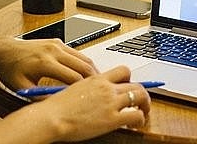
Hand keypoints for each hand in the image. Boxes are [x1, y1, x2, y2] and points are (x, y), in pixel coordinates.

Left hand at [0, 37, 98, 89]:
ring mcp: (57, 44)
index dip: (83, 89)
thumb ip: (41, 97)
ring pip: (83, 57)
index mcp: (44, 62)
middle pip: (83, 65)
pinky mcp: (58, 41)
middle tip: (100, 90)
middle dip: (93, 79)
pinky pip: (77, 53)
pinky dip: (84, 63)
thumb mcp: (23, 88)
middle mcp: (53, 50)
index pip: (73, 77)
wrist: (4, 51)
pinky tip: (85, 72)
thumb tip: (58, 104)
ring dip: (91, 70)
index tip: (87, 97)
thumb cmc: (11, 69)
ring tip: (96, 82)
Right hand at [35, 65, 151, 140]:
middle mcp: (107, 88)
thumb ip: (89, 88)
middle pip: (136, 84)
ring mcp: (111, 102)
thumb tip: (94, 93)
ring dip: (145, 105)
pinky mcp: (112, 119)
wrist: (51, 117)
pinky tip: (135, 124)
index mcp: (97, 79)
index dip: (130, 79)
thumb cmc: (56, 107)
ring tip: (143, 113)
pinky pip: (136, 115)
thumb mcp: (75, 89)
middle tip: (141, 102)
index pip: (123, 71)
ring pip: (140, 96)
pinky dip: (140, 119)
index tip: (130, 86)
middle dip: (142, 93)